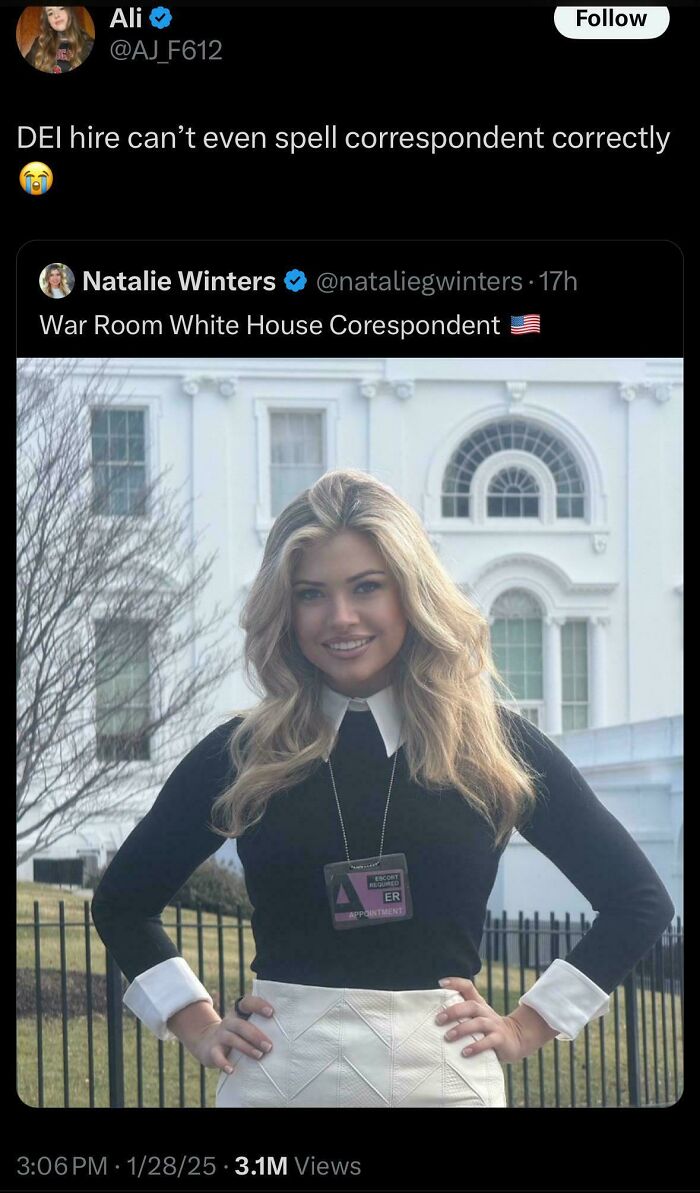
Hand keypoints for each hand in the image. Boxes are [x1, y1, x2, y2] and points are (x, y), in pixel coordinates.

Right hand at [186, 993, 275, 1074]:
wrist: (207, 1043)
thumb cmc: (237, 1035)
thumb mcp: (245, 1026)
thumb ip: (260, 1026)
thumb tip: (286, 1035)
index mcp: (238, 1013)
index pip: (247, 1003)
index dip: (258, 1005)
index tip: (271, 1012)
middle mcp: (229, 1022)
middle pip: (241, 1025)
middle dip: (256, 1035)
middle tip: (270, 1046)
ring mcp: (219, 1035)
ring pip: (232, 1039)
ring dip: (247, 1048)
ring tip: (259, 1056)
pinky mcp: (212, 1051)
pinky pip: (217, 1056)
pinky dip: (224, 1063)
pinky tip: (232, 1070)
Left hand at [435, 977, 554, 1063]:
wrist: (516, 1039)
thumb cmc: (487, 1029)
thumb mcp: (476, 1018)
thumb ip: (461, 1015)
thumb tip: (434, 1017)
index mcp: (479, 1004)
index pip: (468, 987)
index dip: (455, 982)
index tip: (440, 983)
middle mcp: (486, 1012)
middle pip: (471, 1006)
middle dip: (454, 1012)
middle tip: (438, 1019)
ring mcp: (494, 1025)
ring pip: (479, 1023)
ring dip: (462, 1029)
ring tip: (448, 1037)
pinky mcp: (500, 1039)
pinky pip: (489, 1041)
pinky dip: (476, 1046)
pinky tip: (465, 1052)